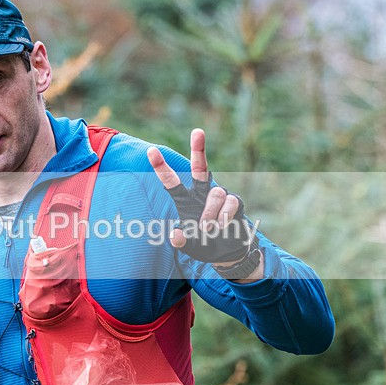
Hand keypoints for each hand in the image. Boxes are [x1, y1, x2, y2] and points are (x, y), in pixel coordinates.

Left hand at [146, 128, 253, 265]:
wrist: (227, 253)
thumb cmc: (203, 245)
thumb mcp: (188, 246)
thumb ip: (179, 241)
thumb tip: (175, 234)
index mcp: (185, 200)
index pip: (171, 181)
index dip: (161, 167)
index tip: (150, 151)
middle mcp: (201, 193)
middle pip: (200, 168)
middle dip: (199, 149)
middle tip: (197, 131)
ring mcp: (219, 196)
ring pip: (215, 194)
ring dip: (210, 212)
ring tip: (208, 229)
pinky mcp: (235, 201)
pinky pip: (229, 203)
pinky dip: (224, 217)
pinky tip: (223, 227)